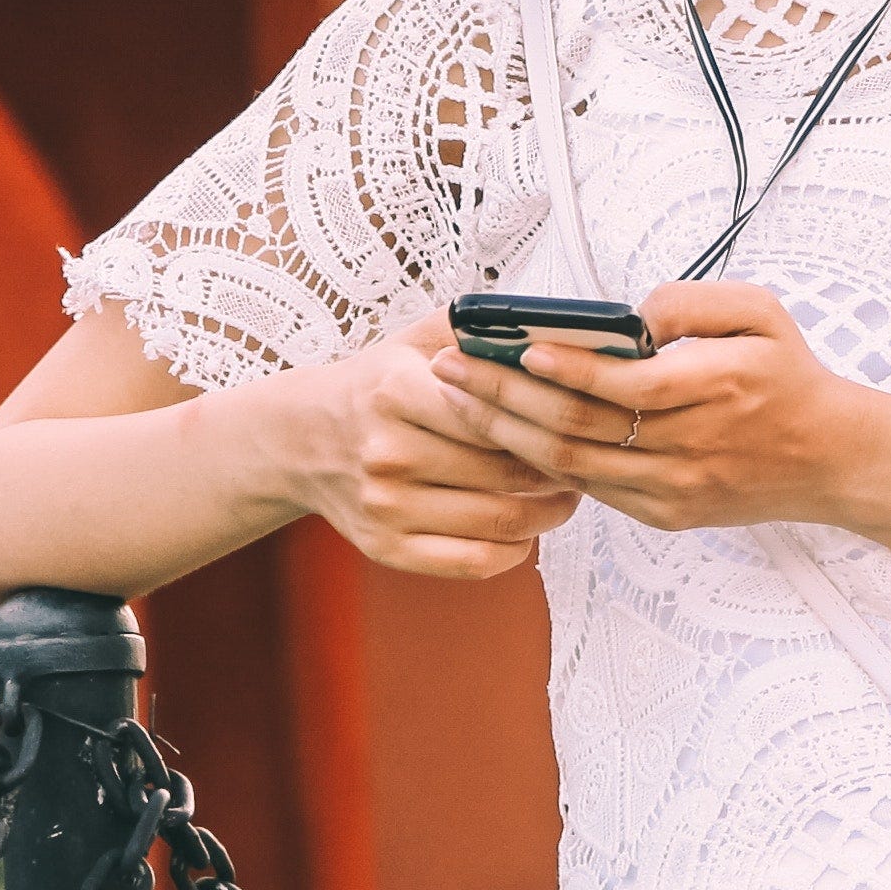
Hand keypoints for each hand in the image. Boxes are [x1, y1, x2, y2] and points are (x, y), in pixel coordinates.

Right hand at [248, 335, 579, 577]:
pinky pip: (472, 562)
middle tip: (588, 459)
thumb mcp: (416, 339)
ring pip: (497, 520)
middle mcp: (386, 452)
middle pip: (504, 471)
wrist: (302, 439)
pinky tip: (529, 530)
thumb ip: (476, 328)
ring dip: (549, 512)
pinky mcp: (386, 548)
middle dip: (559, 468)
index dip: (547, 419)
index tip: (580, 419)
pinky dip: (514, 551)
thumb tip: (550, 328)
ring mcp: (384, 506)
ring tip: (569, 493)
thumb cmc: (378, 384)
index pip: (494, 412)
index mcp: (395, 391)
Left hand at [429, 282, 890, 532]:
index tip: (513, 345)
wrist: (829, 458)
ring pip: (571, 466)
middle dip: (504, 396)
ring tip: (460, 400)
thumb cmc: (790, 376)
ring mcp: (673, 488)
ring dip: (507, 433)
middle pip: (577, 428)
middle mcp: (690, 444)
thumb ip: (694, 300)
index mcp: (715, 386)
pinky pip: (589, 489)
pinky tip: (507, 434)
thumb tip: (632, 316)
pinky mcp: (664, 513)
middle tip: (451, 368)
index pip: (621, 384)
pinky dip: (540, 462)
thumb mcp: (760, 312)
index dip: (562, 368)